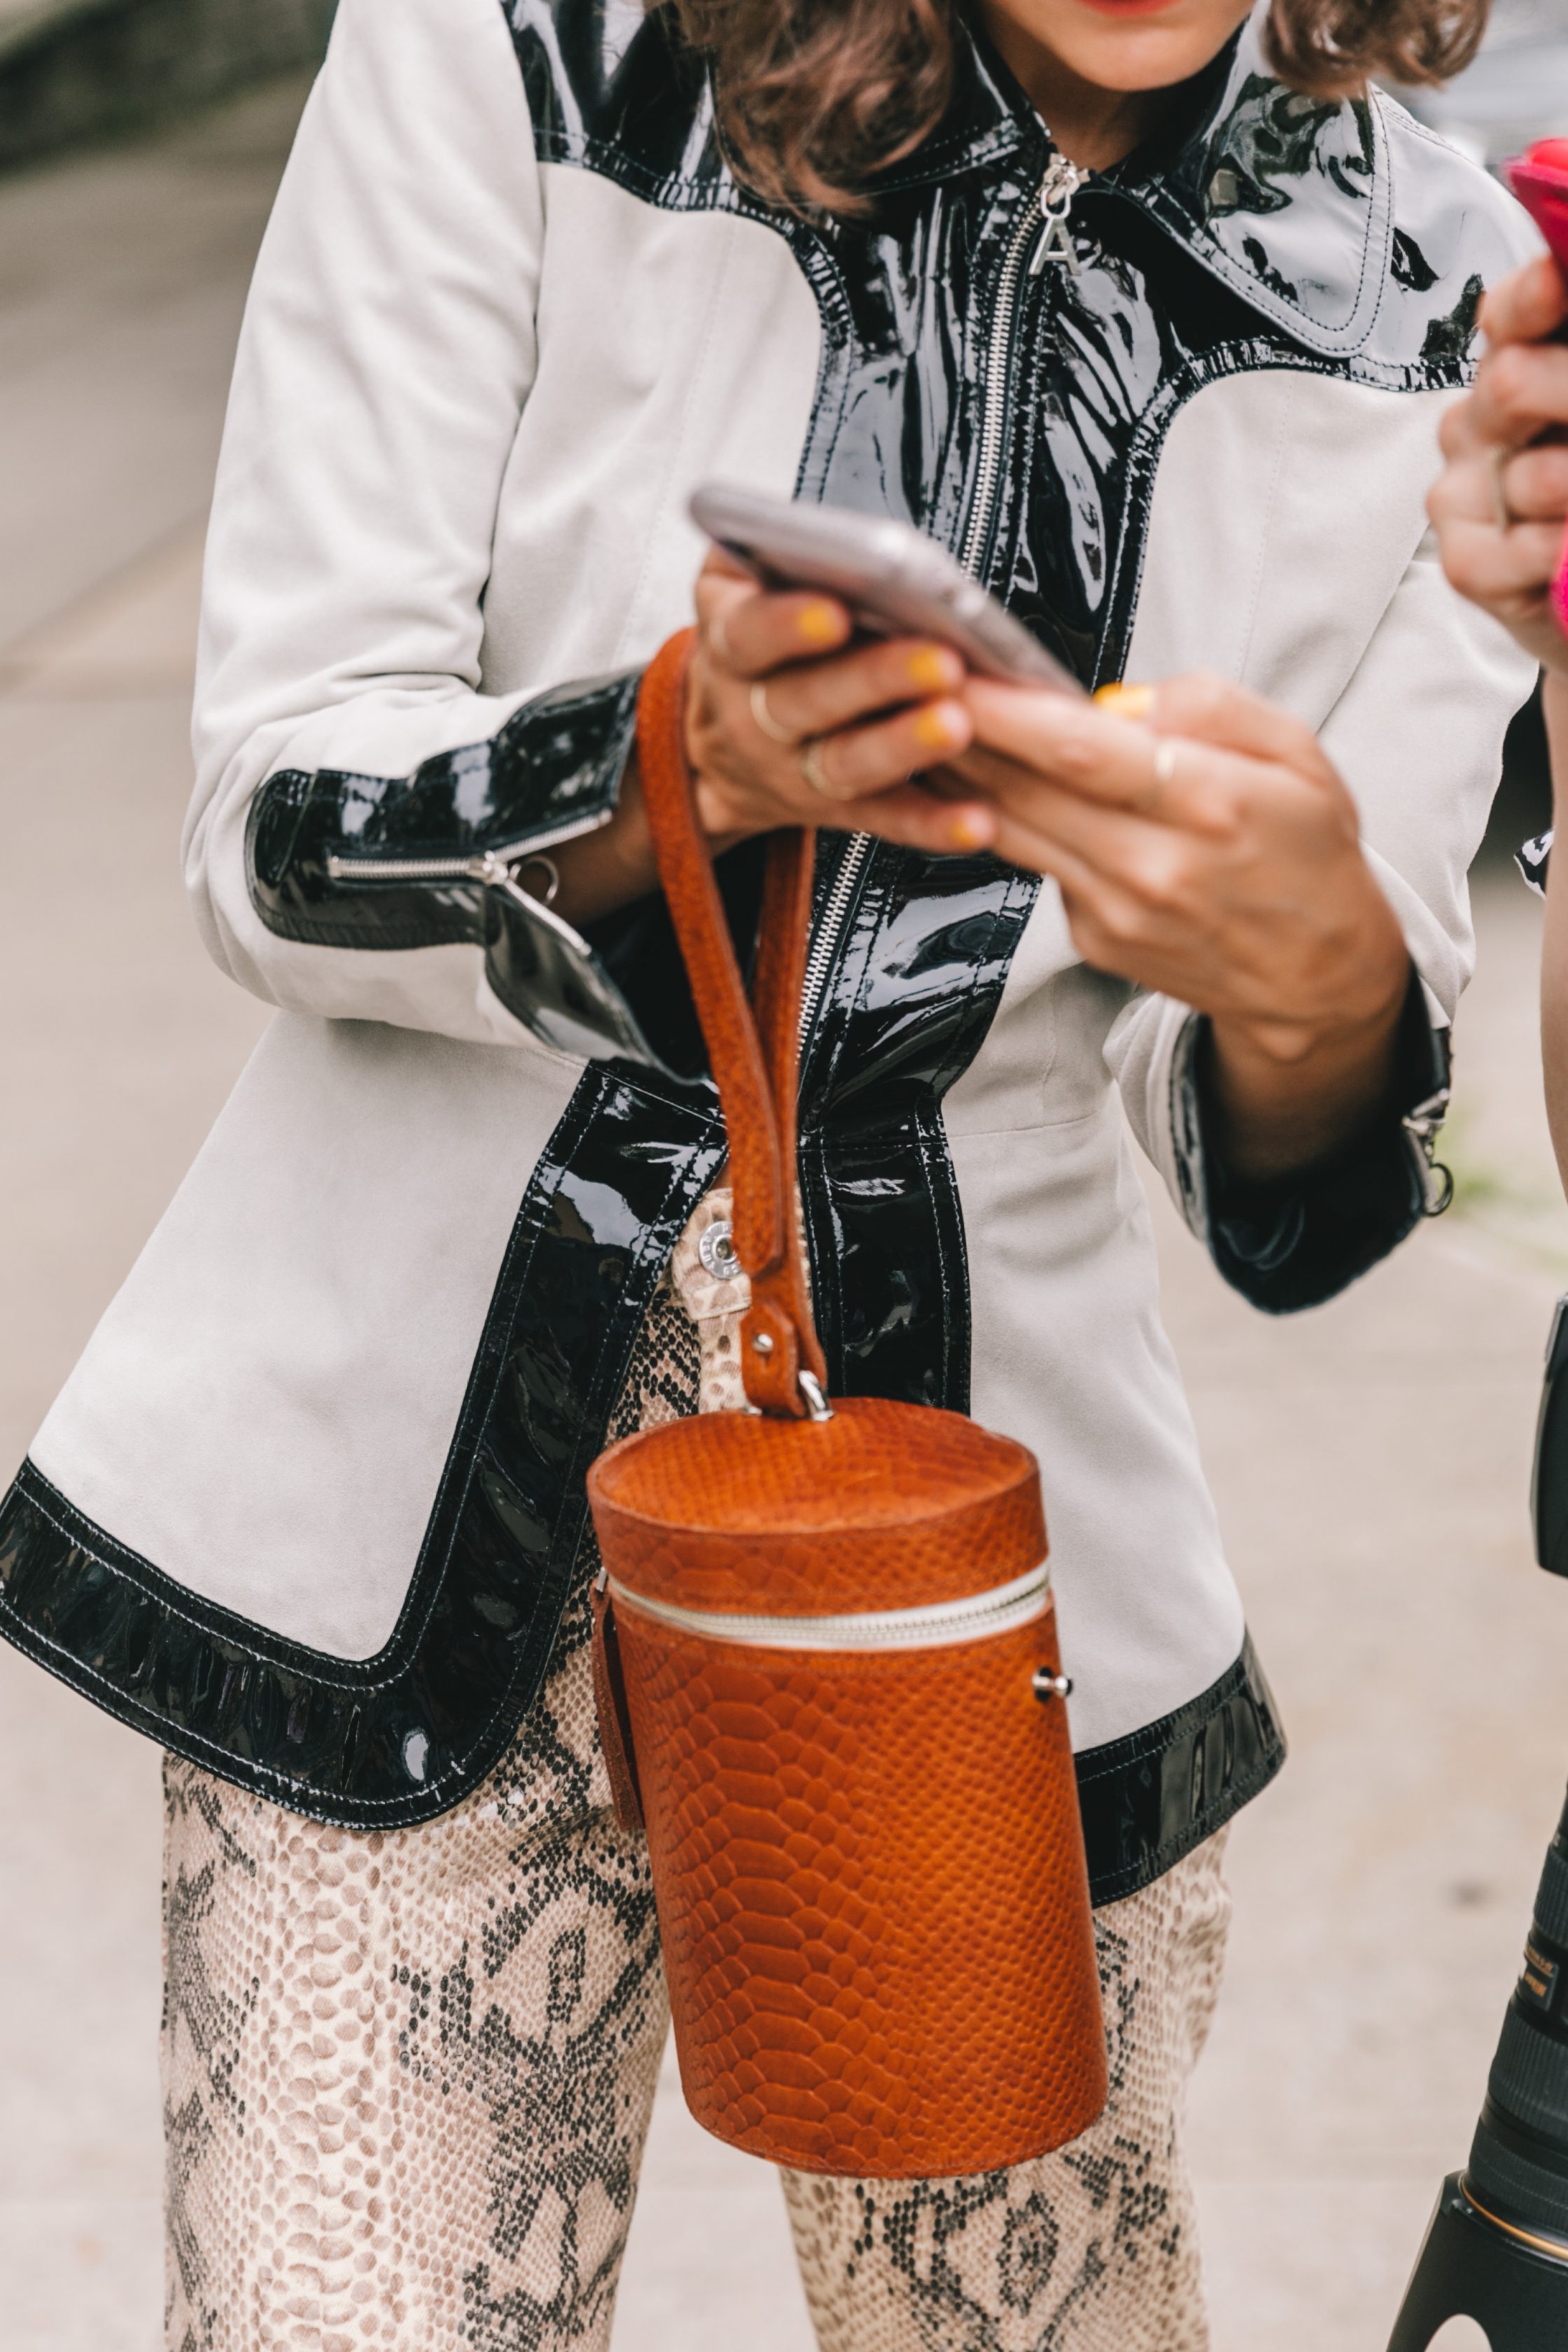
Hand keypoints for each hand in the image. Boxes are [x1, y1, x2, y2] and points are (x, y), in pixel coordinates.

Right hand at [684, 551, 994, 853]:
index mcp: (732, 647)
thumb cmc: (750, 649)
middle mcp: (757, 715)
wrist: (716, 751)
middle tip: (938, 661)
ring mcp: (797, 769)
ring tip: (954, 724)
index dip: (788, 626)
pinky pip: (887, 819)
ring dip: (905, 746)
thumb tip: (818, 528)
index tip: (836, 612)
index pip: (750, 635)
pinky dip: (932, 824)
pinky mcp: (839, 810)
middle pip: (809, 701)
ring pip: (847, 763)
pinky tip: (974, 820)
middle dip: (877, 679)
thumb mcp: (730, 591)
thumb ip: (763, 552)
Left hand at [946, 672, 1411, 1177]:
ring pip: (1015, 831)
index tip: (957, 675)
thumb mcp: (1299, 754)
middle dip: (961, 736)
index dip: (1009, 714)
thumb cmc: (1308, 853)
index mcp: (1210, 806)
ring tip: (931, 724)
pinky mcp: (1093, 940)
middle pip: (1027, 793)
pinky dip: (1016, 824)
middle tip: (914, 684)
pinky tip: (1007, 790)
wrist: (1315, 975)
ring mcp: (1115, 912)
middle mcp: (1154, 867)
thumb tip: (1119, 700)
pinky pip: (1041, 866)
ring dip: (963, 778)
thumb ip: (1213, 707)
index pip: (1083, 753)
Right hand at [1429, 254, 1567, 674]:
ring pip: (1533, 477)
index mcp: (1517, 366)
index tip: (1559, 284)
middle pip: (1510, 384)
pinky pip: (1521, 550)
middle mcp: (1478, 422)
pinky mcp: (1464, 562)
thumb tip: (1565, 291)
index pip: (1509, 315)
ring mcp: (1461, 492)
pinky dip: (1565, 553)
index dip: (1534, 298)